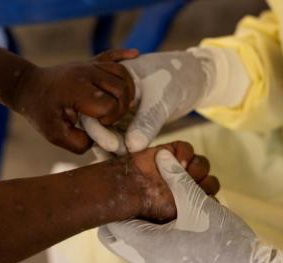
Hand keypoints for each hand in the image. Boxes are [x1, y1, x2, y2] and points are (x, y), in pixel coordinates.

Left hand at [10, 49, 137, 153]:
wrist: (27, 86)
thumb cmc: (40, 112)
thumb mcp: (54, 135)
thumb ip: (79, 143)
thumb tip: (100, 140)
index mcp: (77, 90)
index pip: (110, 104)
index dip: (111, 118)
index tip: (100, 124)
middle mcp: (86, 74)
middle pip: (121, 88)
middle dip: (122, 107)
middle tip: (111, 117)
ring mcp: (89, 66)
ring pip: (122, 73)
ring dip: (129, 89)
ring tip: (125, 104)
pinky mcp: (90, 62)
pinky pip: (111, 55)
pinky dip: (124, 55)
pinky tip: (135, 54)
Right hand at [84, 48, 248, 153]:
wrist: (190, 77)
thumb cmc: (174, 79)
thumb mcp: (161, 99)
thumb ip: (147, 122)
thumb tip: (132, 147)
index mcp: (107, 81)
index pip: (92, 108)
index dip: (99, 129)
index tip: (113, 146)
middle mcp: (106, 95)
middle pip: (95, 123)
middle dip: (104, 142)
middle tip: (118, 158)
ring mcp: (115, 109)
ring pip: (107, 133)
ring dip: (112, 148)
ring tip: (123, 164)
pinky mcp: (126, 121)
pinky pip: (119, 137)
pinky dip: (122, 148)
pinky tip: (129, 161)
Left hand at [99, 150, 282, 262]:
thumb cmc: (221, 240)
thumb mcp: (197, 203)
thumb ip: (177, 178)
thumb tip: (162, 156)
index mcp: (147, 243)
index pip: (110, 226)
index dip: (117, 203)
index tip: (127, 186)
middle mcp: (147, 256)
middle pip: (121, 231)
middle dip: (131, 209)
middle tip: (143, 192)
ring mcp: (158, 261)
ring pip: (138, 235)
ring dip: (147, 216)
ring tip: (161, 200)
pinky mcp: (171, 261)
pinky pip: (153, 242)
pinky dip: (159, 225)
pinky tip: (176, 213)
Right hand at [125, 141, 219, 222]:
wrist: (130, 187)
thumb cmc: (152, 204)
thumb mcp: (178, 209)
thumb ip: (198, 204)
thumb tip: (215, 201)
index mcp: (189, 203)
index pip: (212, 199)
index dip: (209, 197)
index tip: (200, 199)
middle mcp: (187, 186)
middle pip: (211, 181)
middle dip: (204, 183)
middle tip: (190, 187)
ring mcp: (180, 168)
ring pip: (202, 164)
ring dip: (196, 168)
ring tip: (183, 173)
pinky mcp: (172, 152)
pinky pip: (188, 149)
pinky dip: (185, 153)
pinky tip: (177, 161)